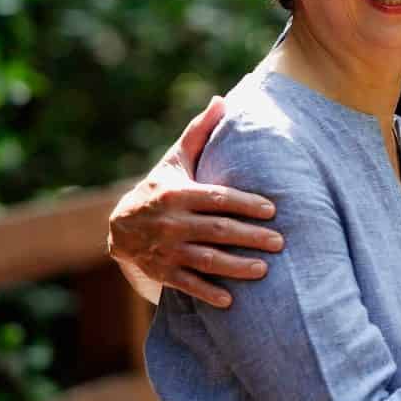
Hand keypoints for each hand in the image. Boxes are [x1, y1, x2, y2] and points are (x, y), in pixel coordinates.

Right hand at [107, 97, 282, 307]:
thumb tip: (221, 100)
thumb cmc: (161, 187)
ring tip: (264, 270)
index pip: (218, 198)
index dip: (245, 203)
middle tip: (280, 242)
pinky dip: (207, 292)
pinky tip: (231, 300)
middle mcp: (172, 222)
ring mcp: (167, 249)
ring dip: (235, 267)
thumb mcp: (176, 159)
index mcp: (179, 193)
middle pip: (217, 231)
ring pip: (206, 260)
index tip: (272, 209)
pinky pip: (188, 284)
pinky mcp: (163, 271)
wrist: (120, 227)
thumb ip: (200, 132)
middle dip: (249, 237)